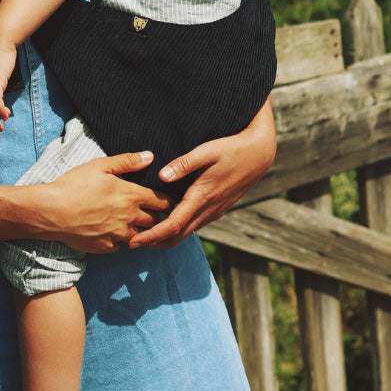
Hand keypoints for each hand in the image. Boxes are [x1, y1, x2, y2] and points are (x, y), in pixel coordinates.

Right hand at [36, 151, 169, 252]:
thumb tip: (149, 156)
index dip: (164, 200)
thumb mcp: (100, 166)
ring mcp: (118, 235)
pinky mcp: (106, 247)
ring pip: (139, 235)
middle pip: (154, 220)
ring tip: (126, 220)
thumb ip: (127, 161)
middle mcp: (129, 217)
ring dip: (136, 228)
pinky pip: (120, 245)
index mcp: (131, 195)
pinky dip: (118, 239)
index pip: (162, 202)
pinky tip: (109, 230)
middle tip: (145, 209)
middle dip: (152, 215)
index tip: (161, 200)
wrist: (51, 212)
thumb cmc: (74, 185)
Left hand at [129, 100, 276, 248]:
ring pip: (186, 233)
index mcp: (202, 197)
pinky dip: (177, 229)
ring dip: (165, 237)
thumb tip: (161, 176)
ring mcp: (214, 211)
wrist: (259, 154)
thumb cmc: (231, 149)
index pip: (173, 225)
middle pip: (177, 236)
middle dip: (154, 242)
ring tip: (143, 232)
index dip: (152, 236)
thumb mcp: (207, 151)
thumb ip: (183, 164)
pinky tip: (166, 220)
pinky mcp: (217, 209)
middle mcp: (209, 210)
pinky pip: (194, 225)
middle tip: (130, 240)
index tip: (133, 241)